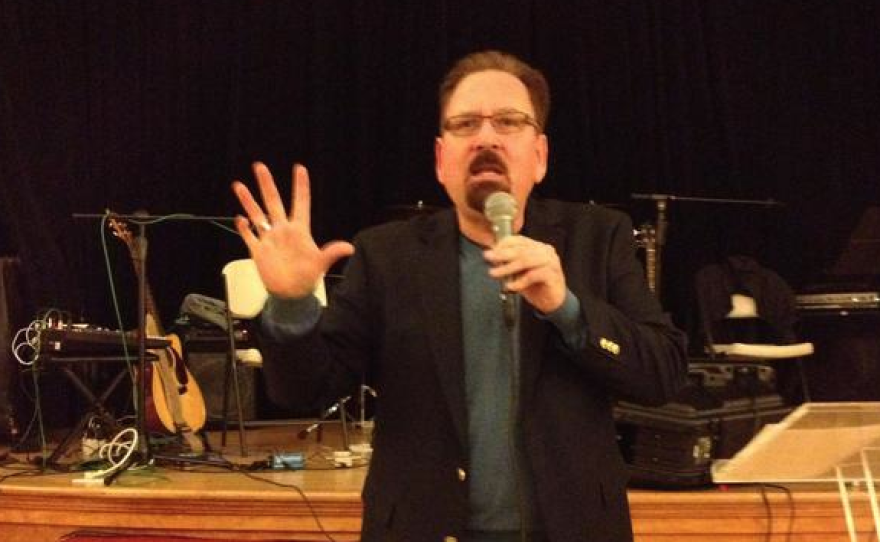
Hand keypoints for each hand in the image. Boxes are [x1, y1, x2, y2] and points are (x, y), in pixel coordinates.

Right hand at [232, 162, 353, 298]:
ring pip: (257, 215)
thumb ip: (332, 253)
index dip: (300, 186)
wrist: (291, 294)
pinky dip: (243, 227)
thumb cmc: (308, 278)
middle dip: (266, 184)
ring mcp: (269, 239)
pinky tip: (239, 217)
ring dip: (248, 201)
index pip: (300, 203)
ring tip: (239, 185)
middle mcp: (283, 231)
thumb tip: (350, 248)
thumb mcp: (321, 264)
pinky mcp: (258, 251)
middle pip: (273, 202)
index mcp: (299, 230)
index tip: (300, 168)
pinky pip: (249, 235)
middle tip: (260, 166)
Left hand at [484, 236, 565, 313]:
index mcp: (537, 247)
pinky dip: (520, 281)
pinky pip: (533, 275)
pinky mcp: (553, 275)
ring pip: (526, 260)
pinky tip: (510, 286)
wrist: (553, 302)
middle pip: (521, 250)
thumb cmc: (536, 285)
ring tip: (494, 273)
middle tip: (488, 257)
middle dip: (502, 254)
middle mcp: (545, 251)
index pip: (519, 240)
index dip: (504, 244)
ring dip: (507, 268)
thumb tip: (492, 256)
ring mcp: (551, 262)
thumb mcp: (519, 272)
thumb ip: (509, 263)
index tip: (491, 250)